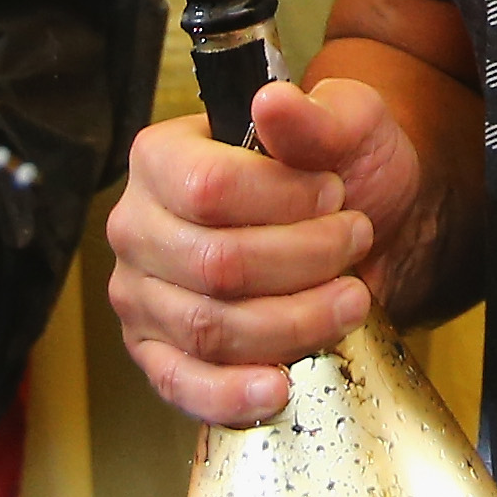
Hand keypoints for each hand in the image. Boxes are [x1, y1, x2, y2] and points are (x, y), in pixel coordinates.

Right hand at [107, 78, 421, 424]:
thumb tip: (272, 102)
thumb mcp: (346, 123)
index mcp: (162, 157)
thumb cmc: (340, 167)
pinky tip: (277, 388)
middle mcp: (138, 226)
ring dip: (294, 322)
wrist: (359, 225)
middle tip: (356, 241)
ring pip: (210, 328)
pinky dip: (231, 394)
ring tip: (350, 299)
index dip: (282, 198)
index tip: (334, 194)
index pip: (207, 187)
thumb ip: (312, 115)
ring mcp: (141, 296)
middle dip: (302, 260)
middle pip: (214, 264)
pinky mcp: (158, 354)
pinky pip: (182, 385)